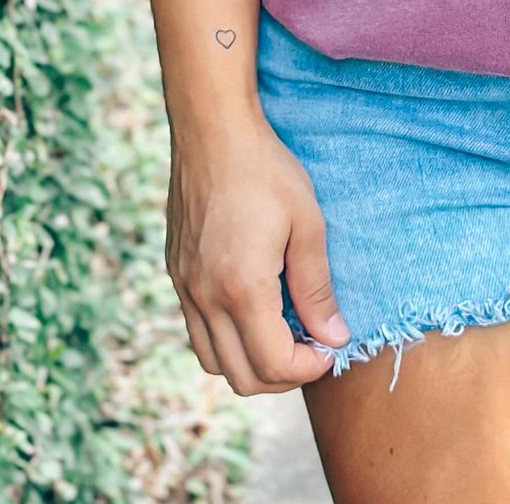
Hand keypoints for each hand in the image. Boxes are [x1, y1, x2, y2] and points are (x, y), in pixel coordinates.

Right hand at [165, 113, 349, 395]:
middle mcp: (205, 298)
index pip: (273, 364)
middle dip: (283, 376)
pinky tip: (255, 311)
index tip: (331, 347)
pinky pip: (198, 332)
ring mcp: (185, 288)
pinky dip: (227, 341)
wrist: (212, 133)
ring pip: (214, 361)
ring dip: (252, 363)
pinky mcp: (176, 275)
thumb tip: (333, 337)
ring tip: (285, 333)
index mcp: (241, 288)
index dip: (308, 368)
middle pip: (241, 377)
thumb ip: (316, 288)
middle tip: (312, 347)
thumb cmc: (265, 171)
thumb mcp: (307, 224)